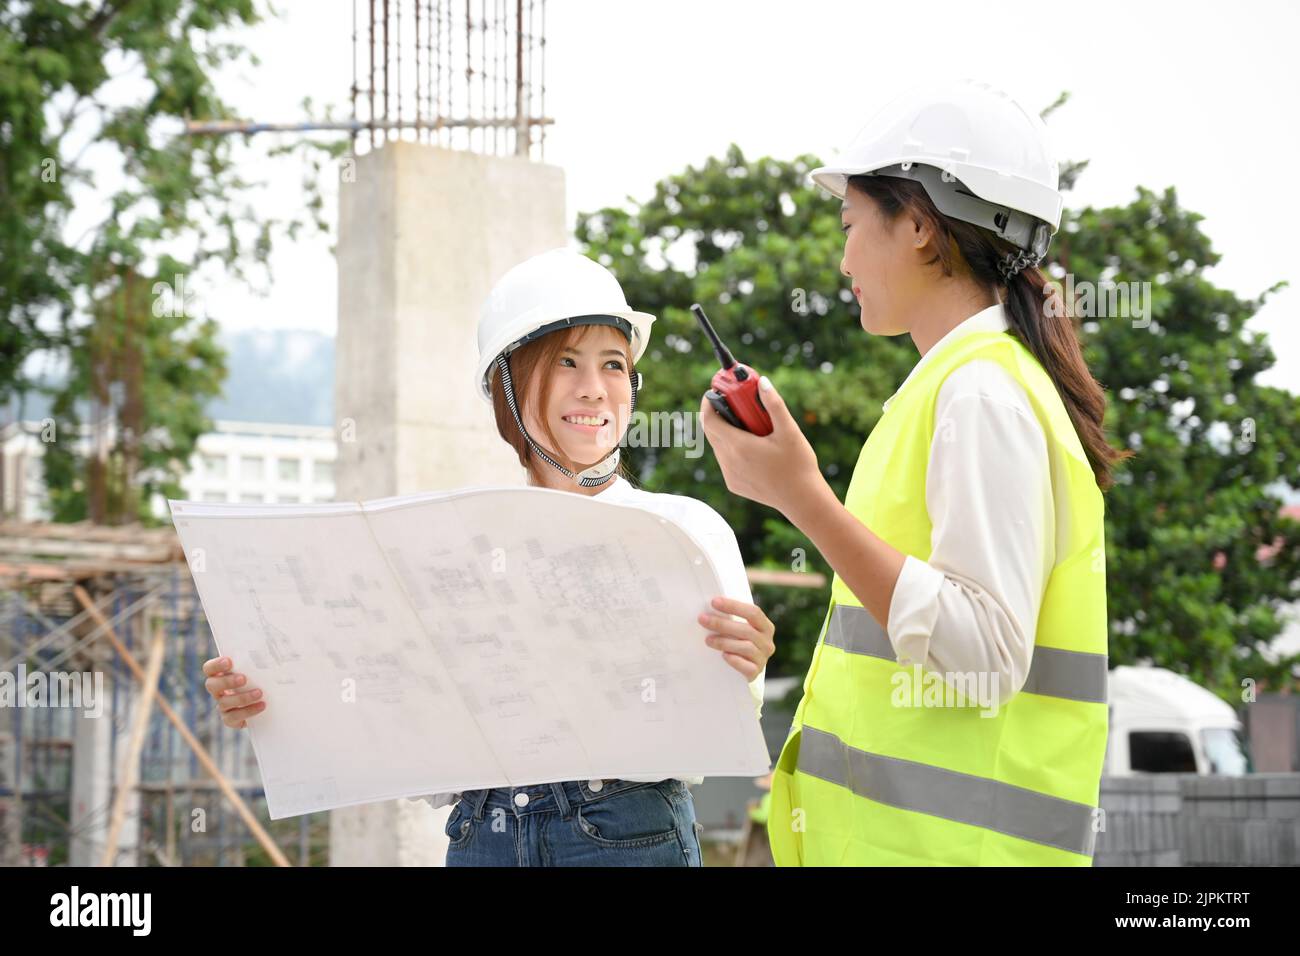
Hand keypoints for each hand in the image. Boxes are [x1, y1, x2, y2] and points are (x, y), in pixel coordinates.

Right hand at [202, 656, 266, 728]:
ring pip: (224, 702)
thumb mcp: (258, 668)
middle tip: (243, 679)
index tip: (230, 661)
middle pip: (211, 685)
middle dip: (227, 681)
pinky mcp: (230, 719)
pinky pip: (234, 717)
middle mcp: (218, 690)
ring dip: (242, 697)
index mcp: (220, 675)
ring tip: (259, 692)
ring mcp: (223, 705)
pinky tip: (261, 706)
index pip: (209, 668)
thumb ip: (259, 658)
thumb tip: (276, 642)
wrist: (265, 702)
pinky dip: (248, 711)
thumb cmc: (260, 678)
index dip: (216, 665)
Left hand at [699, 375, 822, 514]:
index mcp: (738, 445)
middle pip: (711, 431)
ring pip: (718, 446)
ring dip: (725, 433)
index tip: (715, 393)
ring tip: (746, 426)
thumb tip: (763, 382)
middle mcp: (728, 461)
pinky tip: (750, 447)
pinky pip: (725, 461)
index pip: (709, 419)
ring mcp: (729, 475)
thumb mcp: (789, 431)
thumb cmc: (798, 464)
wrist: (802, 499)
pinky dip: (731, 449)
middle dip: (718, 415)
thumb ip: (774, 404)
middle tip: (735, 405)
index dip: (708, 403)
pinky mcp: (733, 484)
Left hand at [700, 595, 774, 680]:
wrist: (743, 670)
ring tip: (708, 640)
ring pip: (746, 647)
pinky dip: (734, 660)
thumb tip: (710, 606)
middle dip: (722, 623)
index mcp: (765, 626)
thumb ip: (732, 619)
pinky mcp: (755, 672)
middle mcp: (767, 642)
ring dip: (724, 642)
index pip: (753, 612)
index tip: (714, 602)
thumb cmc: (738, 643)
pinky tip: (724, 655)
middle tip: (703, 619)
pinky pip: (747, 667)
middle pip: (747, 630)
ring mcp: (762, 658)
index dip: (734, 606)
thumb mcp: (739, 629)